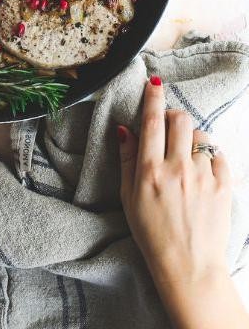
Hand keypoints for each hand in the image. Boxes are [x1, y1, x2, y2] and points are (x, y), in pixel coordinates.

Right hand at [118, 77, 235, 326]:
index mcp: (150, 171)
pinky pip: (218, 154)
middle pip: (180, 119)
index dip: (151, 97)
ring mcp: (203, 176)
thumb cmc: (153, 234)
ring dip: (191, 141)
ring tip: (186, 162)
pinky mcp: (223, 185)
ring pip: (200, 136)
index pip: (150, 122)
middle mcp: (177, 169)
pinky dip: (209, 158)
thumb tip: (125, 129)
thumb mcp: (129, 198)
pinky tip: (201, 175)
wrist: (189, 267)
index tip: (153, 82)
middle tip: (169, 129)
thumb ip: (127, 160)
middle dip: (173, 116)